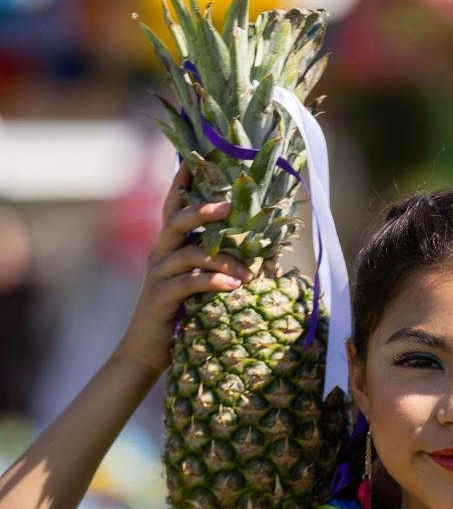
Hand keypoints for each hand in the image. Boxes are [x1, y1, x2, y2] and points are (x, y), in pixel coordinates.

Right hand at [113, 159, 250, 376]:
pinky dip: (212, 282)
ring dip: (221, 259)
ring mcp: (158, 276)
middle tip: (229, 206)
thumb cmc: (179, 315)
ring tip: (247, 272)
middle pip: (176, 221)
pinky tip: (231, 286)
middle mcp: (160, 255)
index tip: (196, 158)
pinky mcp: (160, 298)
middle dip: (202, 210)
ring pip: (188, 254)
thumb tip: (250, 253)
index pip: (173, 207)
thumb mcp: (196, 284)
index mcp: (168, 247)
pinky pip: (188, 283)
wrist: (147, 351)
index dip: (182, 183)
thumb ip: (211, 264)